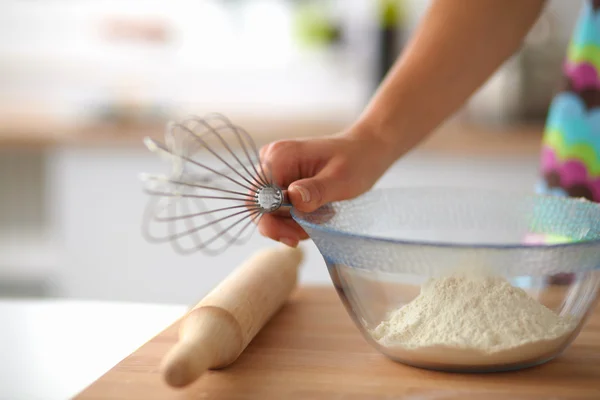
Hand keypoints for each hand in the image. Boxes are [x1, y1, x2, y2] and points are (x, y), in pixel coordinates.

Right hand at [257, 127, 395, 246]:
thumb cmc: (356, 161)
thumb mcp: (341, 180)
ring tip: (321, 217)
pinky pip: (281, 208)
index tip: (294, 236)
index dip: (270, 220)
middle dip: (284, 225)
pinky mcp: (283, 180)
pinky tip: (318, 213)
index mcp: (279, 157)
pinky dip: (298, 217)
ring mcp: (276, 171)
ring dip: (294, 222)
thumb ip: (316, 190)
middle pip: (261, 207)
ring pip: (272, 211)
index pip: (258, 198)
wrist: (365, 152)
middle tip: (308, 232)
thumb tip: (292, 199)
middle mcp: (271, 161)